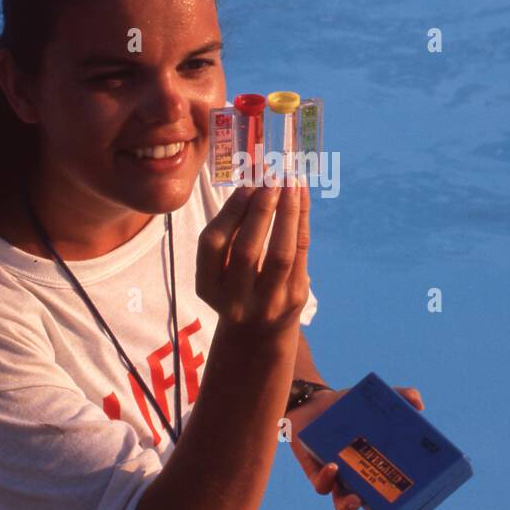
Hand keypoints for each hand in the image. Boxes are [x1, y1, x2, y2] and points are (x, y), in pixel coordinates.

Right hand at [196, 183, 310, 338]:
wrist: (259, 332)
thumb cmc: (236, 283)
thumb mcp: (220, 267)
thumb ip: (230, 231)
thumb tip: (252, 178)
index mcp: (208, 287)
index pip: (213, 245)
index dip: (230, 212)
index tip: (247, 183)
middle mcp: (235, 300)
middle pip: (246, 250)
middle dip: (260, 210)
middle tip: (271, 177)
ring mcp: (268, 302)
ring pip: (280, 254)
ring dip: (287, 213)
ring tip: (291, 182)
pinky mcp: (295, 298)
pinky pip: (301, 254)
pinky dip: (301, 221)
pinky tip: (301, 196)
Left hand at [286, 385, 425, 509]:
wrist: (311, 402)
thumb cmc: (346, 408)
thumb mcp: (372, 400)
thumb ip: (399, 397)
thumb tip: (419, 404)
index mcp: (375, 468)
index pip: (391, 500)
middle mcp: (356, 479)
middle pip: (369, 507)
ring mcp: (335, 478)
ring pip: (341, 501)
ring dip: (349, 505)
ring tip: (356, 499)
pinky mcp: (313, 472)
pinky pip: (320, 484)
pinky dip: (327, 478)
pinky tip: (333, 467)